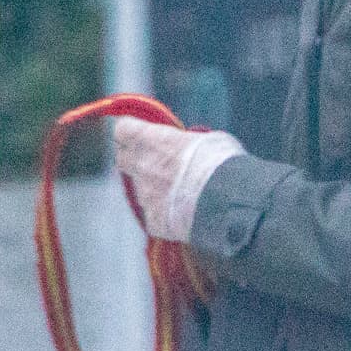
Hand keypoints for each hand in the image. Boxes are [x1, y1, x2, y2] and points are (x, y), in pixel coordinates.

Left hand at [113, 117, 243, 241]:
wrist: (227, 202)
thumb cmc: (221, 162)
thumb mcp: (207, 138)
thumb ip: (187, 141)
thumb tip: (189, 144)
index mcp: (150, 140)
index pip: (123, 130)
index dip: (132, 131)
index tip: (142, 133)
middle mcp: (140, 167)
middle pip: (122, 159)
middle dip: (135, 158)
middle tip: (156, 160)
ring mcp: (144, 196)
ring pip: (140, 189)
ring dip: (154, 188)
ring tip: (180, 192)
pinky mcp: (153, 221)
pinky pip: (154, 215)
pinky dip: (165, 213)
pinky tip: (184, 213)